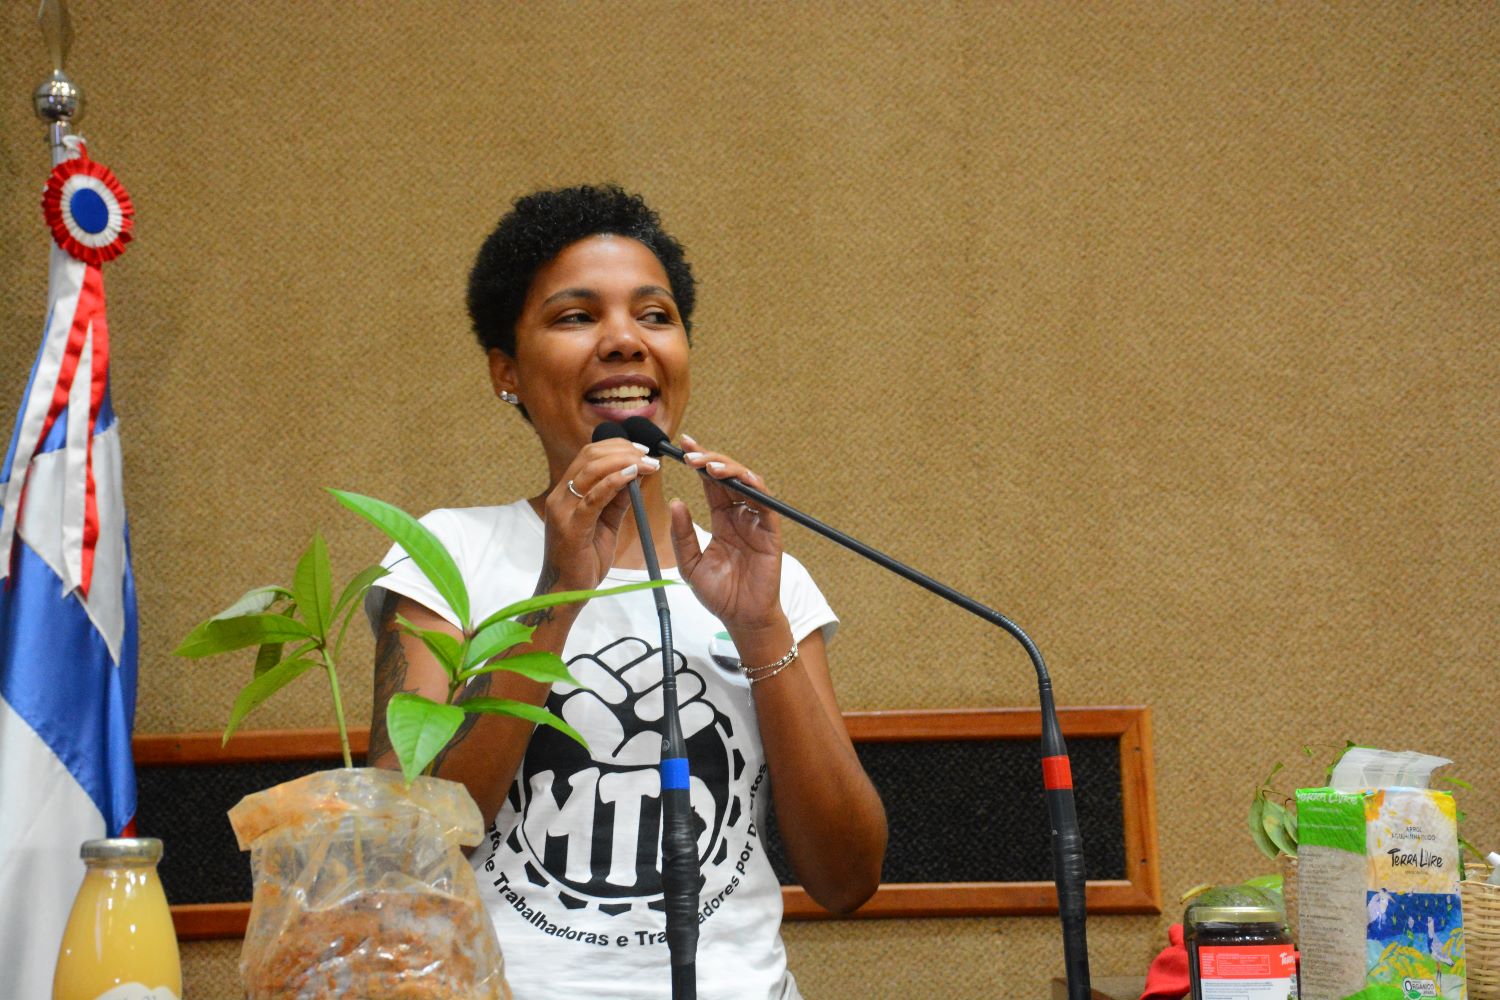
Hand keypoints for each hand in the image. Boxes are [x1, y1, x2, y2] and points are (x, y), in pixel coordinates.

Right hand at [540, 440, 659, 592]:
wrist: (566, 592)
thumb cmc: (585, 560)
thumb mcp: (606, 524)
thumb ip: (618, 500)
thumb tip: (637, 476)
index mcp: (566, 493)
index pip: (588, 455)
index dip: (617, 446)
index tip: (642, 450)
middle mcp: (560, 496)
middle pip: (590, 456)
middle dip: (623, 450)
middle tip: (649, 455)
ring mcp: (563, 510)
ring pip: (591, 471)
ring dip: (624, 462)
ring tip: (649, 464)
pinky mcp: (572, 527)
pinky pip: (593, 497)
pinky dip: (614, 482)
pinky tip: (633, 475)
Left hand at [668, 434, 784, 633]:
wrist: (741, 619)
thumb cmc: (719, 594)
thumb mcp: (690, 564)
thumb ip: (682, 535)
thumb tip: (676, 503)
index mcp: (721, 519)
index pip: (710, 483)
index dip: (699, 463)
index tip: (682, 446)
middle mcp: (740, 515)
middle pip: (728, 477)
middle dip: (710, 460)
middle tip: (690, 453)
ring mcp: (756, 522)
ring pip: (747, 484)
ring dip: (729, 469)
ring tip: (708, 465)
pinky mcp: (771, 532)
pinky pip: (766, 504)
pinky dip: (756, 488)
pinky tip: (741, 479)